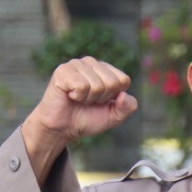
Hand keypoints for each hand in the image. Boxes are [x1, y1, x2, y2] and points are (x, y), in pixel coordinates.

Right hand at [20, 57, 138, 179]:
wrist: (62, 129)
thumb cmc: (87, 119)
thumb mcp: (114, 116)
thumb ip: (128, 107)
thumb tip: (124, 95)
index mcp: (105, 69)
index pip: (123, 80)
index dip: (114, 97)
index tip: (101, 102)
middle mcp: (91, 63)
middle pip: (112, 83)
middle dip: (101, 98)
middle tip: (87, 101)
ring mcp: (76, 64)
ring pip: (97, 85)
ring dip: (88, 99)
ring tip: (78, 99)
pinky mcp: (63, 71)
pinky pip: (82, 86)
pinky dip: (77, 97)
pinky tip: (69, 95)